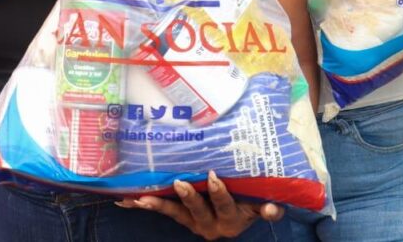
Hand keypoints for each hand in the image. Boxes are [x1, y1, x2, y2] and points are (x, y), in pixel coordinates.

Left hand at [117, 171, 283, 239]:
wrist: (238, 217)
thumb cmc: (252, 204)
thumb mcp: (261, 206)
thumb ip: (268, 209)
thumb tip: (273, 209)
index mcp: (231, 220)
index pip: (225, 205)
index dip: (219, 193)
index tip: (212, 177)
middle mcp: (210, 224)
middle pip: (198, 211)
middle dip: (189, 197)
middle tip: (179, 183)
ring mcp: (193, 222)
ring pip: (176, 213)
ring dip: (159, 205)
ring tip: (143, 199)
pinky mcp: (181, 217)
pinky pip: (164, 210)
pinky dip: (147, 204)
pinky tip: (128, 200)